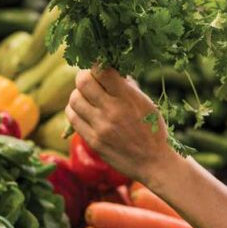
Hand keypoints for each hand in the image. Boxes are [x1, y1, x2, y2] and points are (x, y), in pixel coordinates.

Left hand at [65, 68, 179, 188]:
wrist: (154, 162)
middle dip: (84, 77)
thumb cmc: (152, 129)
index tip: (99, 67)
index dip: (97, 65)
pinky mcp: (93, 141)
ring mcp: (100, 127)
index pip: (101, 70)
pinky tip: (83, 111)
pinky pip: (72, 118)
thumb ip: (127, 86)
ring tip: (86, 97)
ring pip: (74, 99)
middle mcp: (112, 111)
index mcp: (127, 97)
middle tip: (89, 80)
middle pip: (82, 82)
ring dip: (78, 94)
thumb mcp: (145, 103)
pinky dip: (75, 110)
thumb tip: (110, 70)